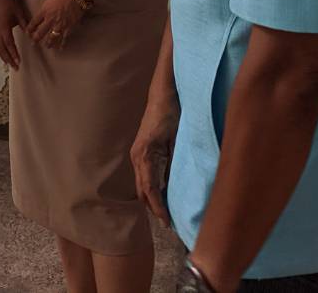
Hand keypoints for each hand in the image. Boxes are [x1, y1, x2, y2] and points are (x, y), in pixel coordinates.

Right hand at [0, 0, 26, 69]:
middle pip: (2, 49)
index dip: (13, 53)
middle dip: (9, 59)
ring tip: (10, 64)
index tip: (19, 61)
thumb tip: (31, 36)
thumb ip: (24, 25)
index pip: (9, 43)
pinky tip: (3, 56)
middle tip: (16, 67)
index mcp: (4, 27)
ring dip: (3, 57)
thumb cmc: (9, 5)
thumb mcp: (19, 13)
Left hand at [25, 0, 86, 48]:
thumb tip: (47, 6)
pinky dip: (62, 43)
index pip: (34, 22)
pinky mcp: (69, 26)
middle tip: (33, 43)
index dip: (30, 28)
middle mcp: (50, 19)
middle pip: (40, 32)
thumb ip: (47, 3)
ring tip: (47, 46)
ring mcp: (60, 24)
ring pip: (52, 37)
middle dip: (36, 39)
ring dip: (48, 43)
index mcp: (44, 10)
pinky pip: (64, 37)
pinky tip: (60, 47)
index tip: (28, 32)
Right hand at [131, 103, 178, 226]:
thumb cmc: (171, 113)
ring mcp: (137, 154)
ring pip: (142, 184)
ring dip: (152, 199)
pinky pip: (145, 175)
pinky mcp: (142, 151)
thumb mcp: (177, 140)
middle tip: (169, 223)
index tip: (167, 222)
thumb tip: (180, 188)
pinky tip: (163, 194)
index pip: (150, 190)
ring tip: (167, 213)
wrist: (163, 94)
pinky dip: (152, 188)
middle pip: (143, 191)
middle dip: (154, 207)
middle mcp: (137, 157)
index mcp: (145, 155)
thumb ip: (175, 163)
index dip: (158, 208)